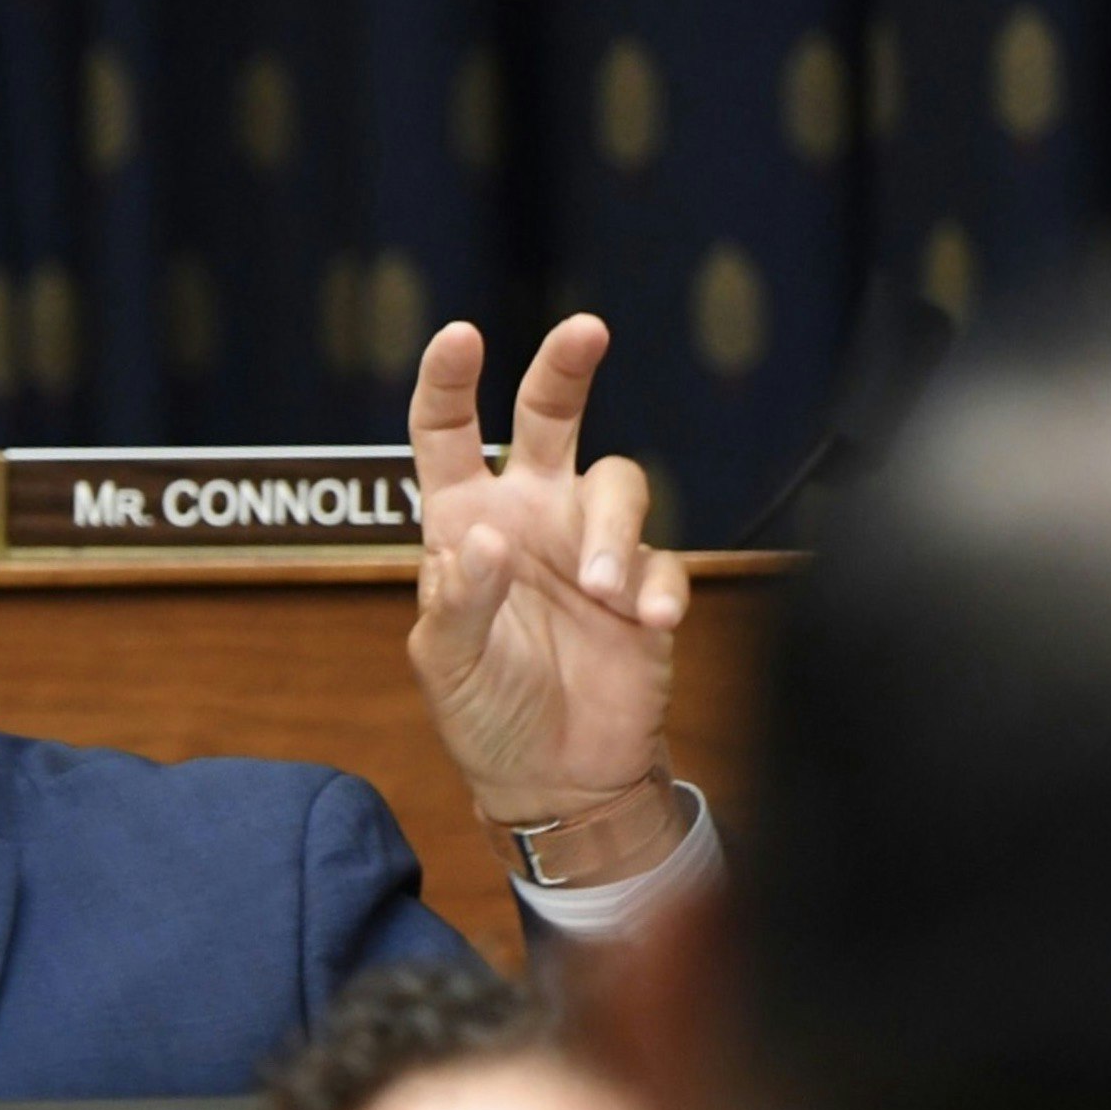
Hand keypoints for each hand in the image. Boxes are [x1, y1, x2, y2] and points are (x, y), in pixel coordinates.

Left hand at [404, 314, 687, 836]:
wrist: (554, 779)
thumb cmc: (485, 715)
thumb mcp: (446, 666)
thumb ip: (459, 602)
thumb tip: (483, 538)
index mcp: (465, 522)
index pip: (448, 433)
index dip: (450, 382)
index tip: (461, 338)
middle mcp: (531, 516)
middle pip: (549, 416)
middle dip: (565, 367)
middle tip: (585, 330)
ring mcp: (591, 548)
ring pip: (619, 483)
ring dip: (613, 528)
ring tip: (601, 589)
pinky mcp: (644, 589)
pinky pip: (663, 563)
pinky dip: (657, 587)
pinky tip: (645, 623)